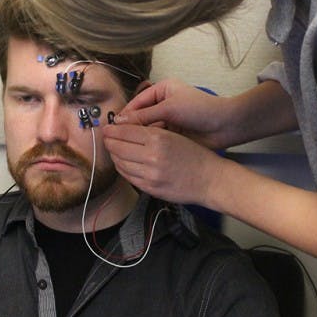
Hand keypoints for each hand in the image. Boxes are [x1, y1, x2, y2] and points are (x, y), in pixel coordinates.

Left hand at [102, 123, 229, 206]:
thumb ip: (149, 132)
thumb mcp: (173, 135)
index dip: (112, 130)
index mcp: (158, 138)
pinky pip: (128, 177)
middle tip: (107, 138)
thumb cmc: (195, 155)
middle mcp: (151, 156)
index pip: (124, 131)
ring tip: (114, 150)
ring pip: (120, 163)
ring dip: (114, 156)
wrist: (210, 179)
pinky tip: (124, 164)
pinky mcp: (150, 188)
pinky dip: (122, 169)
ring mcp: (149, 174)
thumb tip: (124, 128)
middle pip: (117, 147)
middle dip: (109, 142)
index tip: (107, 128)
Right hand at [115, 78, 235, 149]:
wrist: (224, 125)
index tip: (112, 128)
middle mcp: (164, 102)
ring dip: (141, 136)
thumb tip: (119, 122)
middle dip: (131, 126)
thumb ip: (143, 116)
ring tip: (128, 147)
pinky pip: (157, 137)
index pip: (137, 101)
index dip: (125, 114)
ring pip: (148, 128)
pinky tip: (143, 151)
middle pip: (141, 115)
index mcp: (163, 89)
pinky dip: (151, 143)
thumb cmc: (199, 109)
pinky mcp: (174, 133)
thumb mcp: (168, 109)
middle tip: (115, 140)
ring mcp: (169, 118)